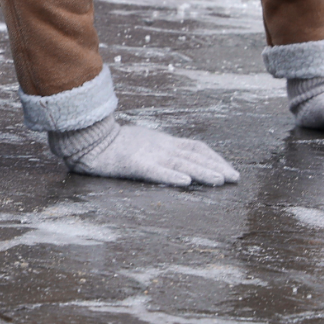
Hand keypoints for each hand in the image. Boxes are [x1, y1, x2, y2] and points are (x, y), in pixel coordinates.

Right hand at [49, 115, 238, 185]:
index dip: (214, 158)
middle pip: (194, 156)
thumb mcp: (143, 143)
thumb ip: (159, 151)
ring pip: (180, 164)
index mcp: (163, 142)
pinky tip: (185, 183)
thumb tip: (180, 163)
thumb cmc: (113, 144)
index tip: (229, 170)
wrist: (88, 140)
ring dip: (202, 172)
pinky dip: (171, 176)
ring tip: (219, 181)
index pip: (196, 147)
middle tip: (235, 179)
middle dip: (217, 166)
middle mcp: (160, 146)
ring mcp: (148, 154)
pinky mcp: (133, 164)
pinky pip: (155, 171)